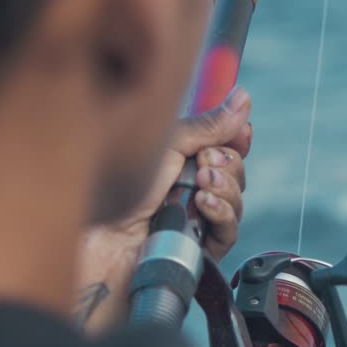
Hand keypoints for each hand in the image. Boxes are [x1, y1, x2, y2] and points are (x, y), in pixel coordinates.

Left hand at [74, 88, 251, 334]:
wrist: (103, 234)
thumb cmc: (121, 186)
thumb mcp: (167, 144)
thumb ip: (208, 126)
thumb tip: (243, 98)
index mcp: (180, 160)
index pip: (224, 147)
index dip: (237, 139)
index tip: (242, 131)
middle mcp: (189, 188)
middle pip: (235, 172)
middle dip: (228, 163)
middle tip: (204, 161)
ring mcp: (196, 219)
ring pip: (236, 201)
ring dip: (225, 187)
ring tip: (202, 183)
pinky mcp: (200, 248)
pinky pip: (229, 230)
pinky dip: (222, 213)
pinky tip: (204, 205)